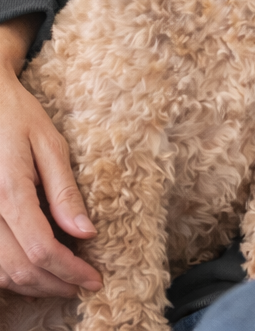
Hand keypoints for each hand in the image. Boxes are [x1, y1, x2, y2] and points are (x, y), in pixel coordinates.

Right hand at [0, 18, 101, 296]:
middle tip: (84, 284)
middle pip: (19, 270)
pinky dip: (12, 274)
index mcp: (9, 192)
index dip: (70, 271)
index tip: (95, 279)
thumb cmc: (19, 118)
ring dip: (33, 285)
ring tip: (66, 280)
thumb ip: (64, 190)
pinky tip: (38, 268)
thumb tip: (87, 232)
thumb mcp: (50, 144)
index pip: (41, 249)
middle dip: (55, 284)